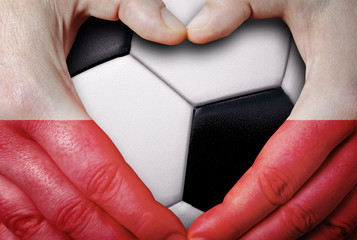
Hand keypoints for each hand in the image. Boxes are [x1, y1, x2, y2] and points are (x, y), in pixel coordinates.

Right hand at [0, 0, 186, 238]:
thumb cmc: (11, 5)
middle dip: (117, 239)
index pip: (102, 175)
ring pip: (31, 225)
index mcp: (35, 98)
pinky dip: (28, 239)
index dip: (140, 213)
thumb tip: (176, 32)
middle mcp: (3, 136)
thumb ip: (130, 7)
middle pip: (71, 211)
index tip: (170, 233)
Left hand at [187, 0, 356, 238]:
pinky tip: (301, 237)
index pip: (278, 175)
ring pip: (339, 219)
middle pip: (304, 209)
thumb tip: (195, 31)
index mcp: (341, 99)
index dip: (236, 213)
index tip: (201, 234)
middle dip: (254, 238)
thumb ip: (241, 6)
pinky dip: (331, 230)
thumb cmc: (350, 0)